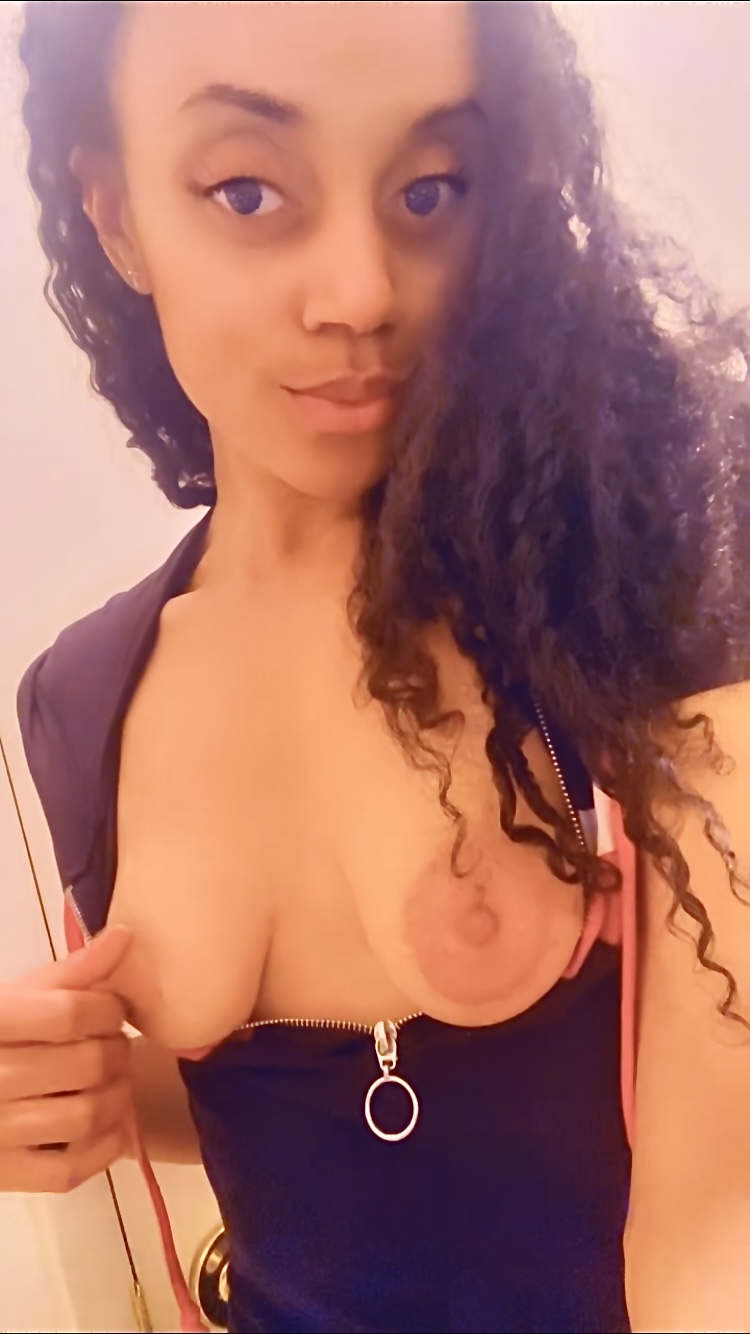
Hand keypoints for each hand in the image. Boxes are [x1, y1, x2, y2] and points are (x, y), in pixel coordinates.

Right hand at [0, 926, 134, 1192]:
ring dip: (118, 1095)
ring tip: (114, 1081)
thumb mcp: (15, 997)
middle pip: (86, 1063)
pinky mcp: (3, 1176)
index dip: (107, 1010)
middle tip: (114, 1046)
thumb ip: (72, 972)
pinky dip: (103, 1148)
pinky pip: (68, 1170)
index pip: (70, 1013)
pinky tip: (110, 1126)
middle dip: (116, 1051)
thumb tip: (126, 935)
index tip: (112, 1011)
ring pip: (85, 1115)